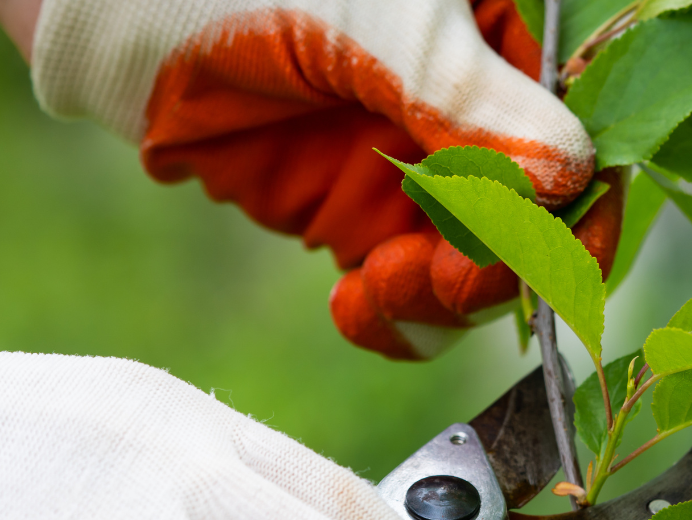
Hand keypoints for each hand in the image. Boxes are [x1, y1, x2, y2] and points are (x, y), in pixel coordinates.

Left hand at [0, 0, 603, 358]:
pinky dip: (396, 318)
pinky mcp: (356, 219)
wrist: (120, 19)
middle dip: (496, 268)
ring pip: (473, 270)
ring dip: (443, 300)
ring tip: (383, 289)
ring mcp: (412, 171)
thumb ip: (466, 98)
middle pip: (530, 224)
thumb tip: (569, 177)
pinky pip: (406, 293)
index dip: (568, 214)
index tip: (530, 258)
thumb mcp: (375, 20)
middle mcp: (467, 111)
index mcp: (494, 40)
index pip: (571, 139)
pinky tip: (356, 305)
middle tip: (442, 280)